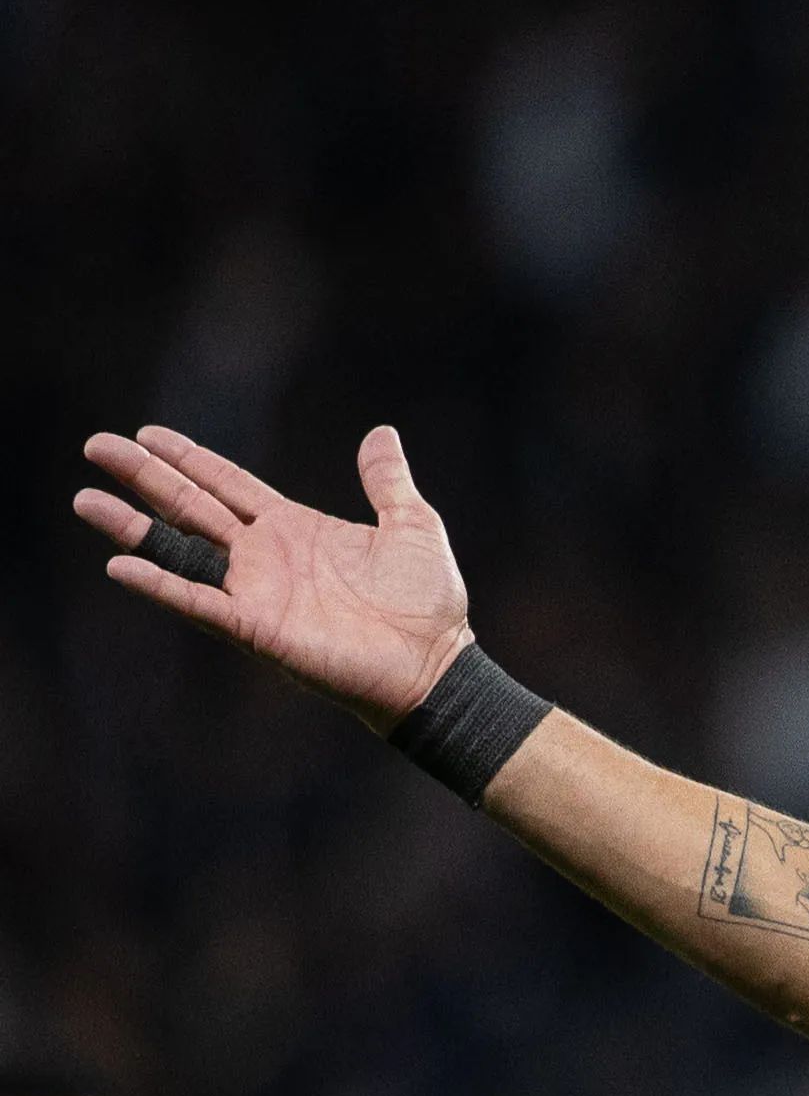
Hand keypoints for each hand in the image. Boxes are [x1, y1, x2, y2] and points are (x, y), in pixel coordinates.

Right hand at [74, 423, 474, 730]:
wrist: (437, 663)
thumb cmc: (427, 602)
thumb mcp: (412, 524)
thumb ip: (387, 480)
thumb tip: (381, 432)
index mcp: (294, 527)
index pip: (228, 484)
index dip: (189, 459)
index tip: (148, 433)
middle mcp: (265, 556)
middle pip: (191, 506)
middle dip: (145, 476)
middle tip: (96, 446)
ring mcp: (257, 591)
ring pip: (180, 549)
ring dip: (132, 526)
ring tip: (85, 500)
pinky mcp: (258, 627)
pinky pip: (199, 603)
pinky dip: (161, 585)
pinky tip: (122, 566)